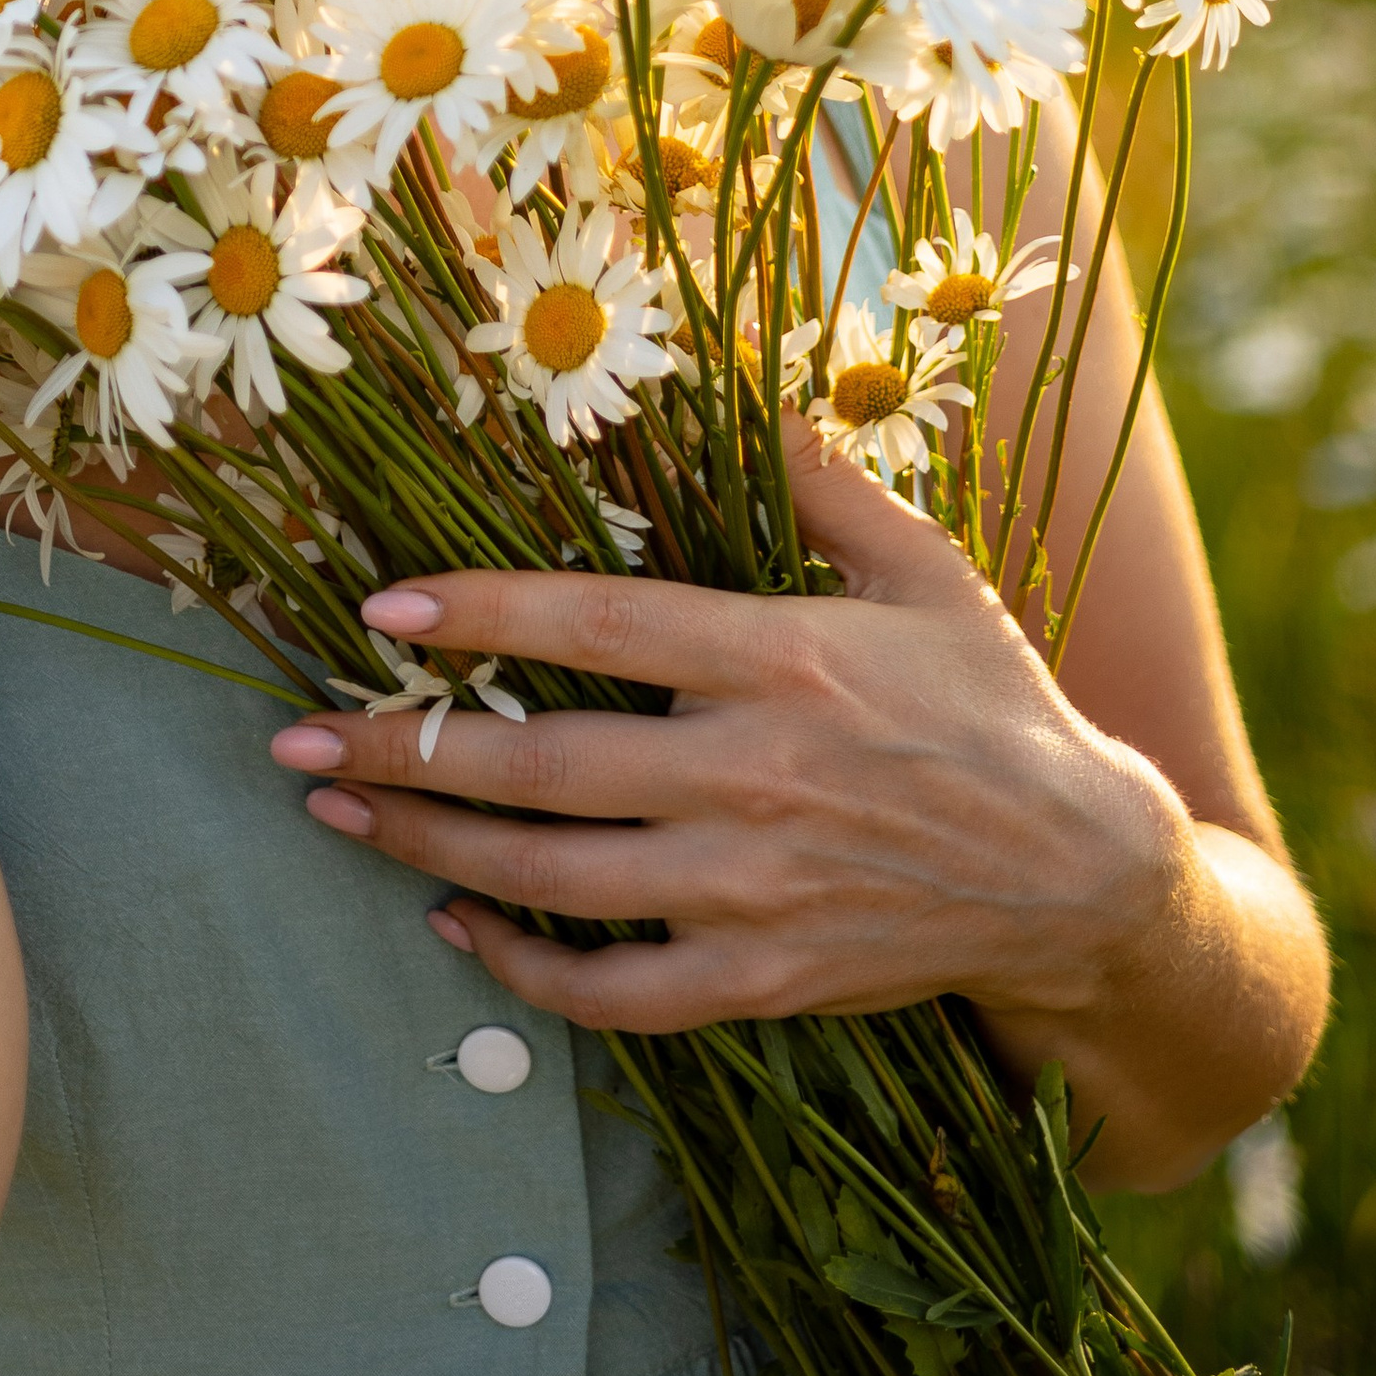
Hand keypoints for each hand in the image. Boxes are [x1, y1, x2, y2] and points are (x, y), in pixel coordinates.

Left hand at [268, 425, 1187, 1039]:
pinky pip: (614, 992)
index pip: (600, 625)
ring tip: (336, 813)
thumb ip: (821, 481)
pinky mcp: (764, 980)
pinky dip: (524, 970)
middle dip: (403, 748)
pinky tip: (457, 928)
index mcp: (783, 655)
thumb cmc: (991, 700)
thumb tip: (746, 383)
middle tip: (293, 739)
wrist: (1082, 875)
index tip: (379, 609)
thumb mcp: (924, 568)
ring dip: (426, 849)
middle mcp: (755, 773)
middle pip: (542, 764)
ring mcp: (754, 889)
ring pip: (554, 877)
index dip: (482, 612)